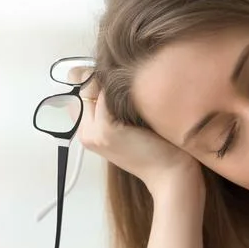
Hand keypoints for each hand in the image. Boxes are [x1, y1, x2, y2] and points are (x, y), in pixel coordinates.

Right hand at [75, 79, 200, 195]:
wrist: (170, 174)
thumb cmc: (158, 149)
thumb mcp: (132, 127)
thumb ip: (118, 108)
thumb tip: (117, 78)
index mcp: (88, 133)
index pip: (78, 95)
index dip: (93, 79)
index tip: (114, 72)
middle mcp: (85, 133)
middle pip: (80, 88)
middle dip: (98, 74)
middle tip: (123, 73)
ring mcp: (93, 133)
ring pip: (89, 88)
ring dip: (107, 77)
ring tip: (132, 79)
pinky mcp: (106, 131)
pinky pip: (103, 95)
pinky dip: (117, 86)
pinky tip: (139, 87)